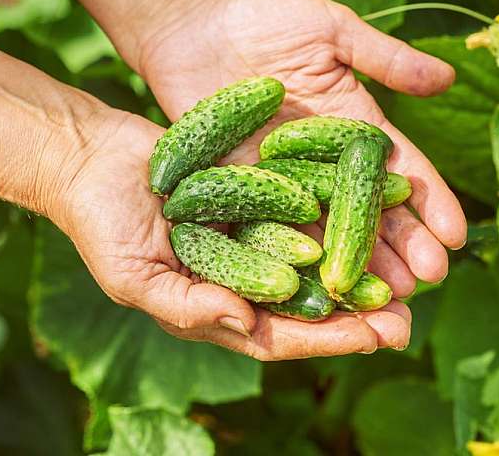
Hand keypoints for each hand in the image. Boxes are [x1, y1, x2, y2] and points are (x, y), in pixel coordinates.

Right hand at [60, 110, 410, 359]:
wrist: (91, 157)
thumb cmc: (100, 224)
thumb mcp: (133, 276)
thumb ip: (188, 306)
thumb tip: (248, 327)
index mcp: (216, 309)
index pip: (280, 337)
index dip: (328, 340)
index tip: (375, 338)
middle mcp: (242, 278)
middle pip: (309, 306)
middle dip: (358, 316)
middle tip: (407, 319)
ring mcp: (253, 238)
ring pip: (316, 261)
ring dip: (358, 269)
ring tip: (406, 274)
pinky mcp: (258, 197)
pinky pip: (304, 211)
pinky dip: (335, 216)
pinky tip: (371, 213)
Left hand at [137, 0, 467, 298]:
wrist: (191, 26)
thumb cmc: (264, 17)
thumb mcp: (331, 29)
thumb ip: (385, 58)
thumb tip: (448, 77)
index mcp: (355, 127)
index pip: (401, 171)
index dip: (429, 203)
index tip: (454, 236)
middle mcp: (326, 163)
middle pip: (371, 211)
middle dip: (403, 246)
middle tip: (429, 282)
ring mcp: (286, 181)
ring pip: (329, 231)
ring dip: (358, 265)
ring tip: (384, 299)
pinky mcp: (245, 190)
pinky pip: (274, 229)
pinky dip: (297, 258)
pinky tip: (318, 288)